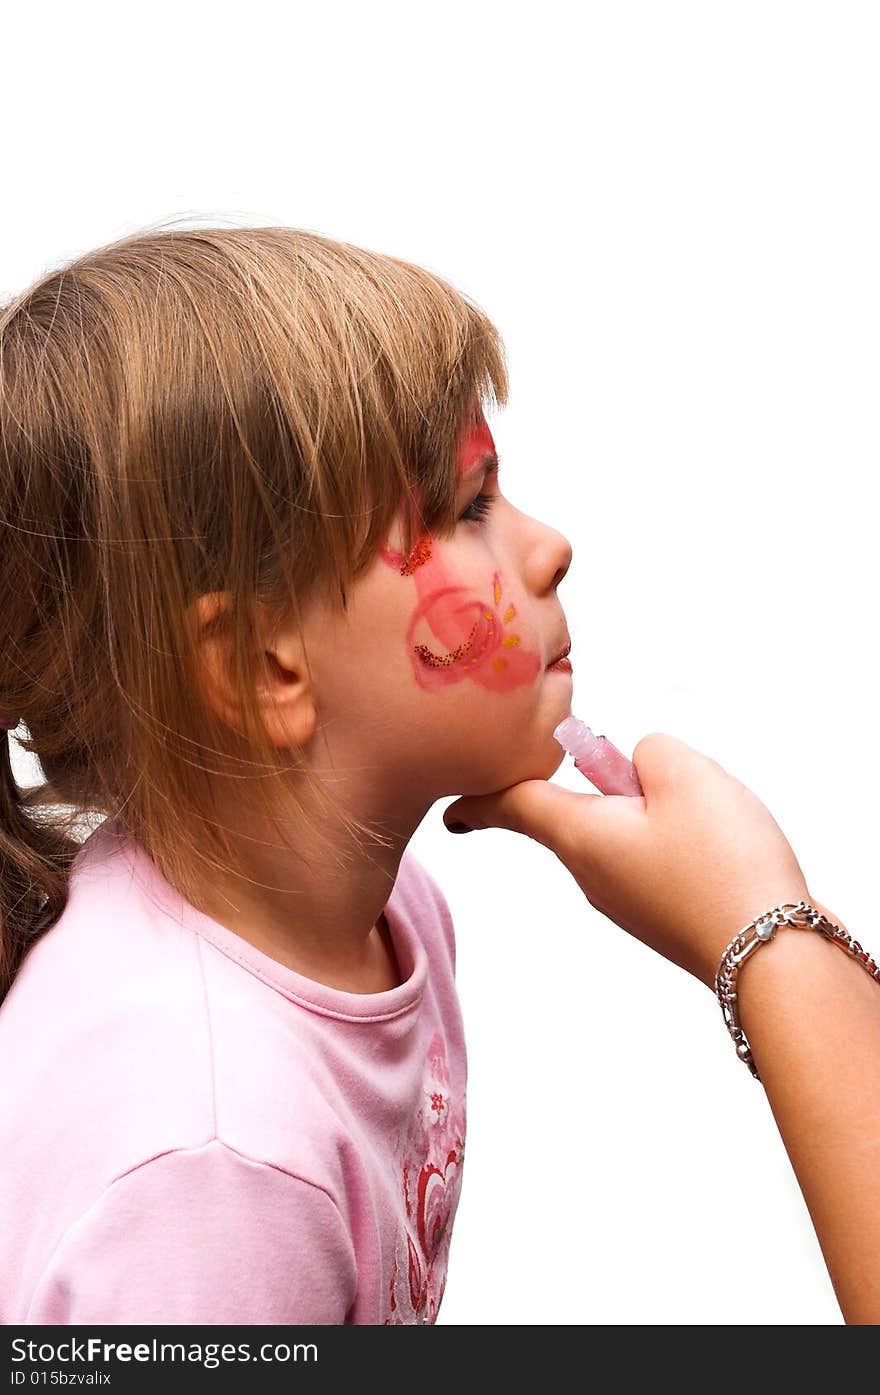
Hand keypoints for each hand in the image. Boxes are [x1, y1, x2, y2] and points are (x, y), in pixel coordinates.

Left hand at [443, 732, 811, 989]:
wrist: (774, 958)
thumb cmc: (723, 863)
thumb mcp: (686, 773)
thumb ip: (650, 749)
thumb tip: (642, 765)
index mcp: (580, 837)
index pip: (512, 807)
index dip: (479, 799)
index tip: (453, 807)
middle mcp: (593, 876)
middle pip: (580, 813)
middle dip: (608, 785)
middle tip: (657, 771)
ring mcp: (630, 903)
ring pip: (627, 835)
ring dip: (659, 810)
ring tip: (716, 814)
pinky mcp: (667, 916)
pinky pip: (660, 861)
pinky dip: (686, 841)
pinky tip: (731, 847)